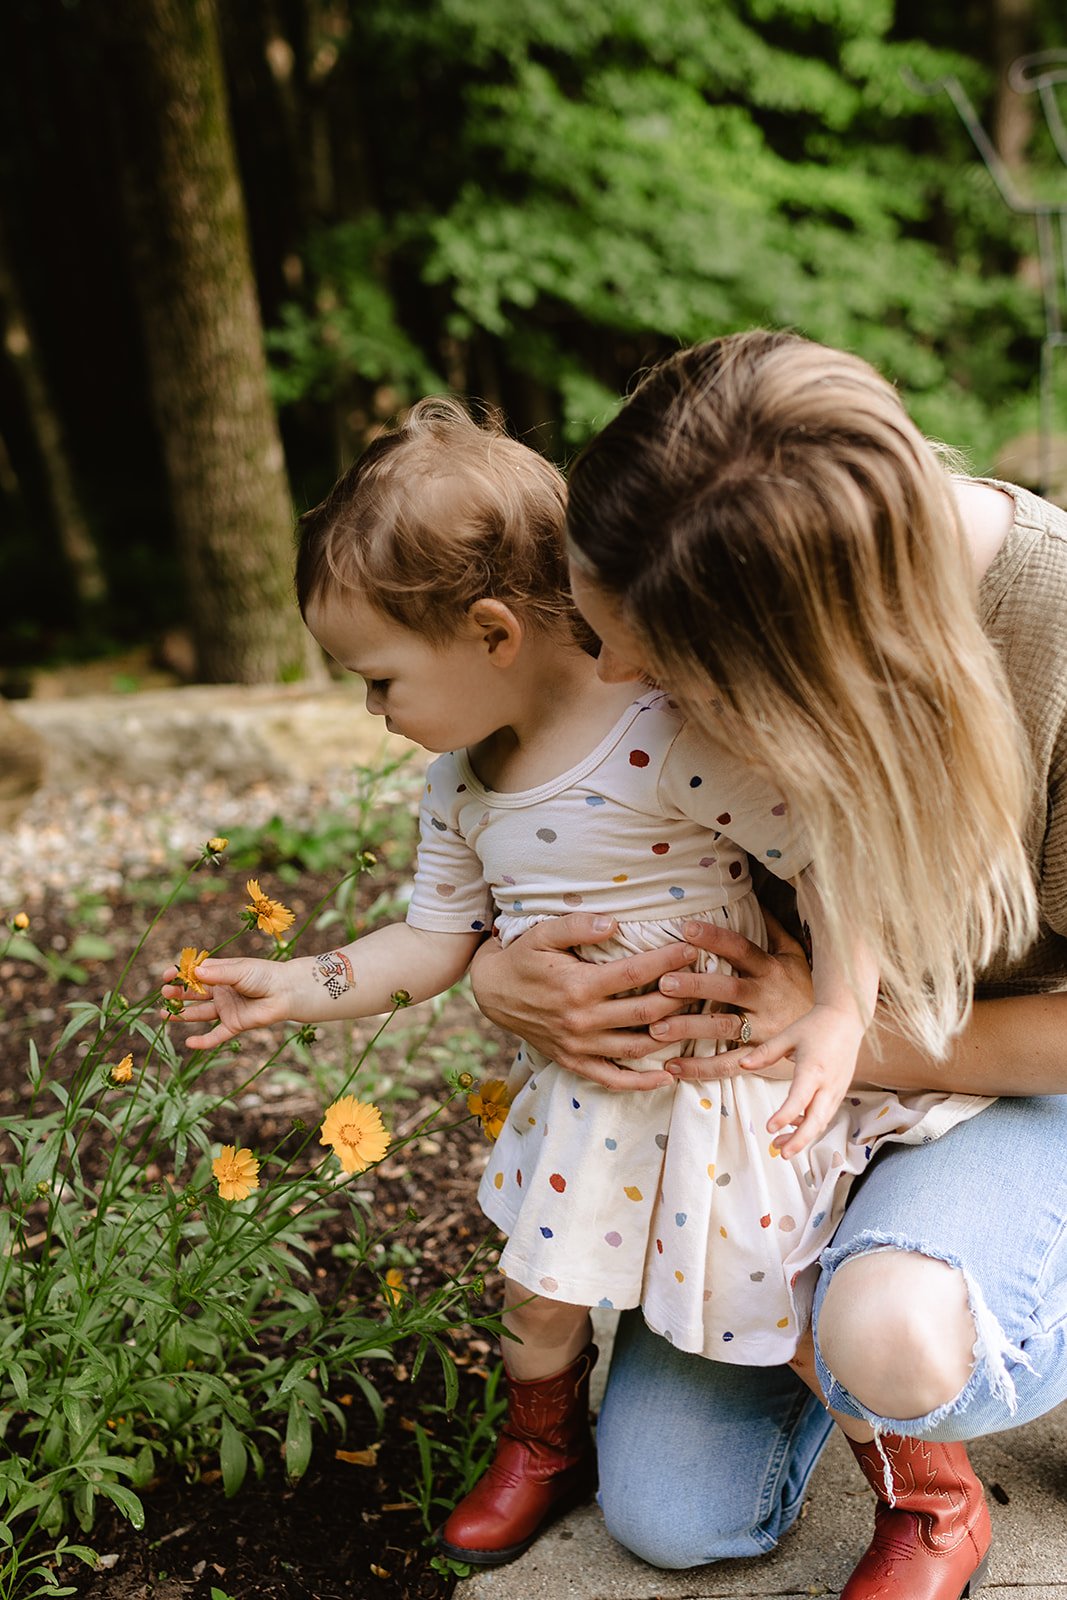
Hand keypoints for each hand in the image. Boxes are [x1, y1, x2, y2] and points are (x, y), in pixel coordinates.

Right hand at [161, 957, 291, 1048]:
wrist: (286, 992)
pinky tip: (189, 1043)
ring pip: (200, 1014)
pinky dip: (203, 1041)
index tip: (166, 976)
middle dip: (178, 994)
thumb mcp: (239, 970)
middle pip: (194, 994)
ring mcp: (226, 1009)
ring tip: (164, 1014)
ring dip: (183, 1015)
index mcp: (221, 974)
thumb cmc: (264, 975)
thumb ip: (217, 974)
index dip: (180, 975)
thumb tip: (193, 973)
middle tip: (164, 994)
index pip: (195, 974)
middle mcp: (221, 991)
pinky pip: (216, 1035)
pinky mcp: (234, 1024)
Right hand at [468, 913, 699, 1090]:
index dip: (666, 961)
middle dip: (679, 996)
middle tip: (703, 981)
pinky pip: (612, 1079)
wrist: (493, 992)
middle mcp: (582, 1020)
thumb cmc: (523, 957)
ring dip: (670, 1035)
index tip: (691, 949)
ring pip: (637, 1047)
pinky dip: (641, 1083)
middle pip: (645, 1013)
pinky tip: (668, 1077)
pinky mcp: (574, 1062)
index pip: (635, 974)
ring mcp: (579, 1046)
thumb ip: (578, 926)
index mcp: (578, 986)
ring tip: (695, 1019)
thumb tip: (613, 922)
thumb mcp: (543, 933)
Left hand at [649, 912, 814, 1079]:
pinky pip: (727, 1064)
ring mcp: (762, 1029)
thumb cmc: (803, 988)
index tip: (686, 928)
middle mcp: (765, 998)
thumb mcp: (793, 956)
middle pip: (728, 989)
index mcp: (771, 970)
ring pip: (723, 1027)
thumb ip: (772, 929)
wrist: (831, 1034)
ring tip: (657, 1027)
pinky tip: (671, 1066)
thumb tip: (756, 898)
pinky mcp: (759, 1058)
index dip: (715, 938)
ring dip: (689, 1028)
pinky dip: (699, 1068)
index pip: (741, 950)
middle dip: (695, 985)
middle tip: (664, 982)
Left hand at [750, 1002, 865, 1157]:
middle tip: (781, 1154)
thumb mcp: (788, 1035)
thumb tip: (742, 1064)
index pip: (800, 1098)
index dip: (786, 1116)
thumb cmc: (817, 1026)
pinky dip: (812, 1125)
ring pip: (822, 1121)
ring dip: (804, 1136)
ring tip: (780, 1147)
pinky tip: (794, 1127)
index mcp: (814, 1068)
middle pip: (817, 1120)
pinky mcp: (840, 1092)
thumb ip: (765, 1053)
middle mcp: (829, 1083)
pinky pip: (826, 1114)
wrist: (847, 1019)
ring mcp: (837, 1089)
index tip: (770, 1128)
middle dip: (800, 1140)